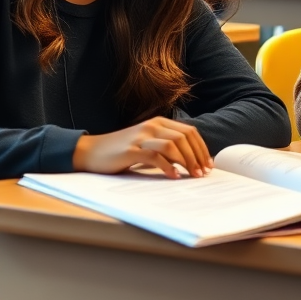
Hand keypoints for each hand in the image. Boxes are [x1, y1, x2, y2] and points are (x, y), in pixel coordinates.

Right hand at [72, 118, 212, 179]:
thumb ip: (165, 147)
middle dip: (198, 156)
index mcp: (158, 122)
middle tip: (203, 174)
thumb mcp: (146, 143)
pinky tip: (174, 176)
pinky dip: (168, 167)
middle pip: (184, 137)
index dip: (202, 148)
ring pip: (173, 145)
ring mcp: (141, 136)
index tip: (208, 165)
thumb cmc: (121, 151)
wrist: (92, 151)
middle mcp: (152, 126)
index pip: (189, 132)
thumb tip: (191, 162)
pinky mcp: (132, 150)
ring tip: (193, 175)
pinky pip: (156, 156)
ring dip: (187, 161)